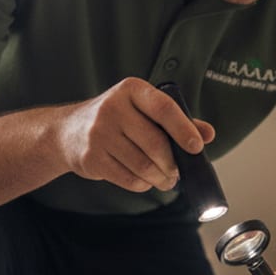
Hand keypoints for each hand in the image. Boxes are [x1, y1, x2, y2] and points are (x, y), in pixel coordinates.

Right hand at [58, 78, 214, 191]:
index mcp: (131, 90)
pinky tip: (145, 180)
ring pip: (143, 165)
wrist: (67, 132)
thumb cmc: (116, 120)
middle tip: (178, 172)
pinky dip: (143, 184)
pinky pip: (129, 179)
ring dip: (160, 178)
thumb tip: (208, 134)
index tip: (197, 147)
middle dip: (173, 164)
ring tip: (165, 179)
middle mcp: (112, 108)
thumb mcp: (142, 109)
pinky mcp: (91, 158)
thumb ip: (176, 120)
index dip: (184, 130)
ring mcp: (98, 133)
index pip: (164, 108)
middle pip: (155, 144)